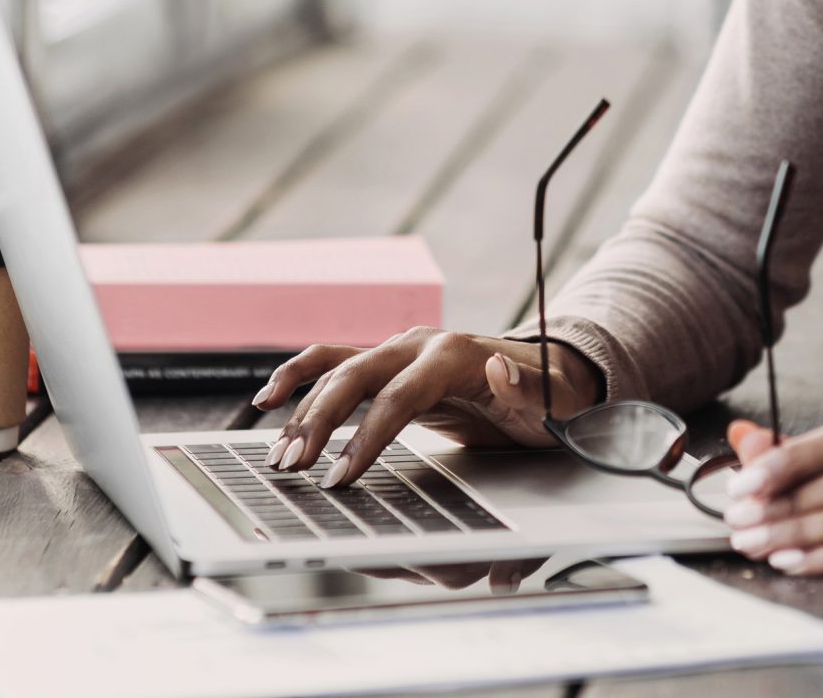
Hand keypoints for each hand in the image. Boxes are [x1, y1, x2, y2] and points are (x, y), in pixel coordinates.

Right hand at [249, 328, 601, 484]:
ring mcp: (400, 350)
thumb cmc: (549, 396)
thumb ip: (528, 390)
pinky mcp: (388, 363)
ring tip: (278, 452)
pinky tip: (270, 399)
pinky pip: (335, 362)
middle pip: (356, 378)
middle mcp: (419, 345)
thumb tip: (500, 367)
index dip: (367, 438)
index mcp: (454, 355)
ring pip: (338, 370)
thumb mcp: (552, 402)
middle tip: (293, 466)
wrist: (546, 375)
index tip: (341, 476)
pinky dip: (301, 376)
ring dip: (303, 408)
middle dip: (320, 422)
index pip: (399, 397)